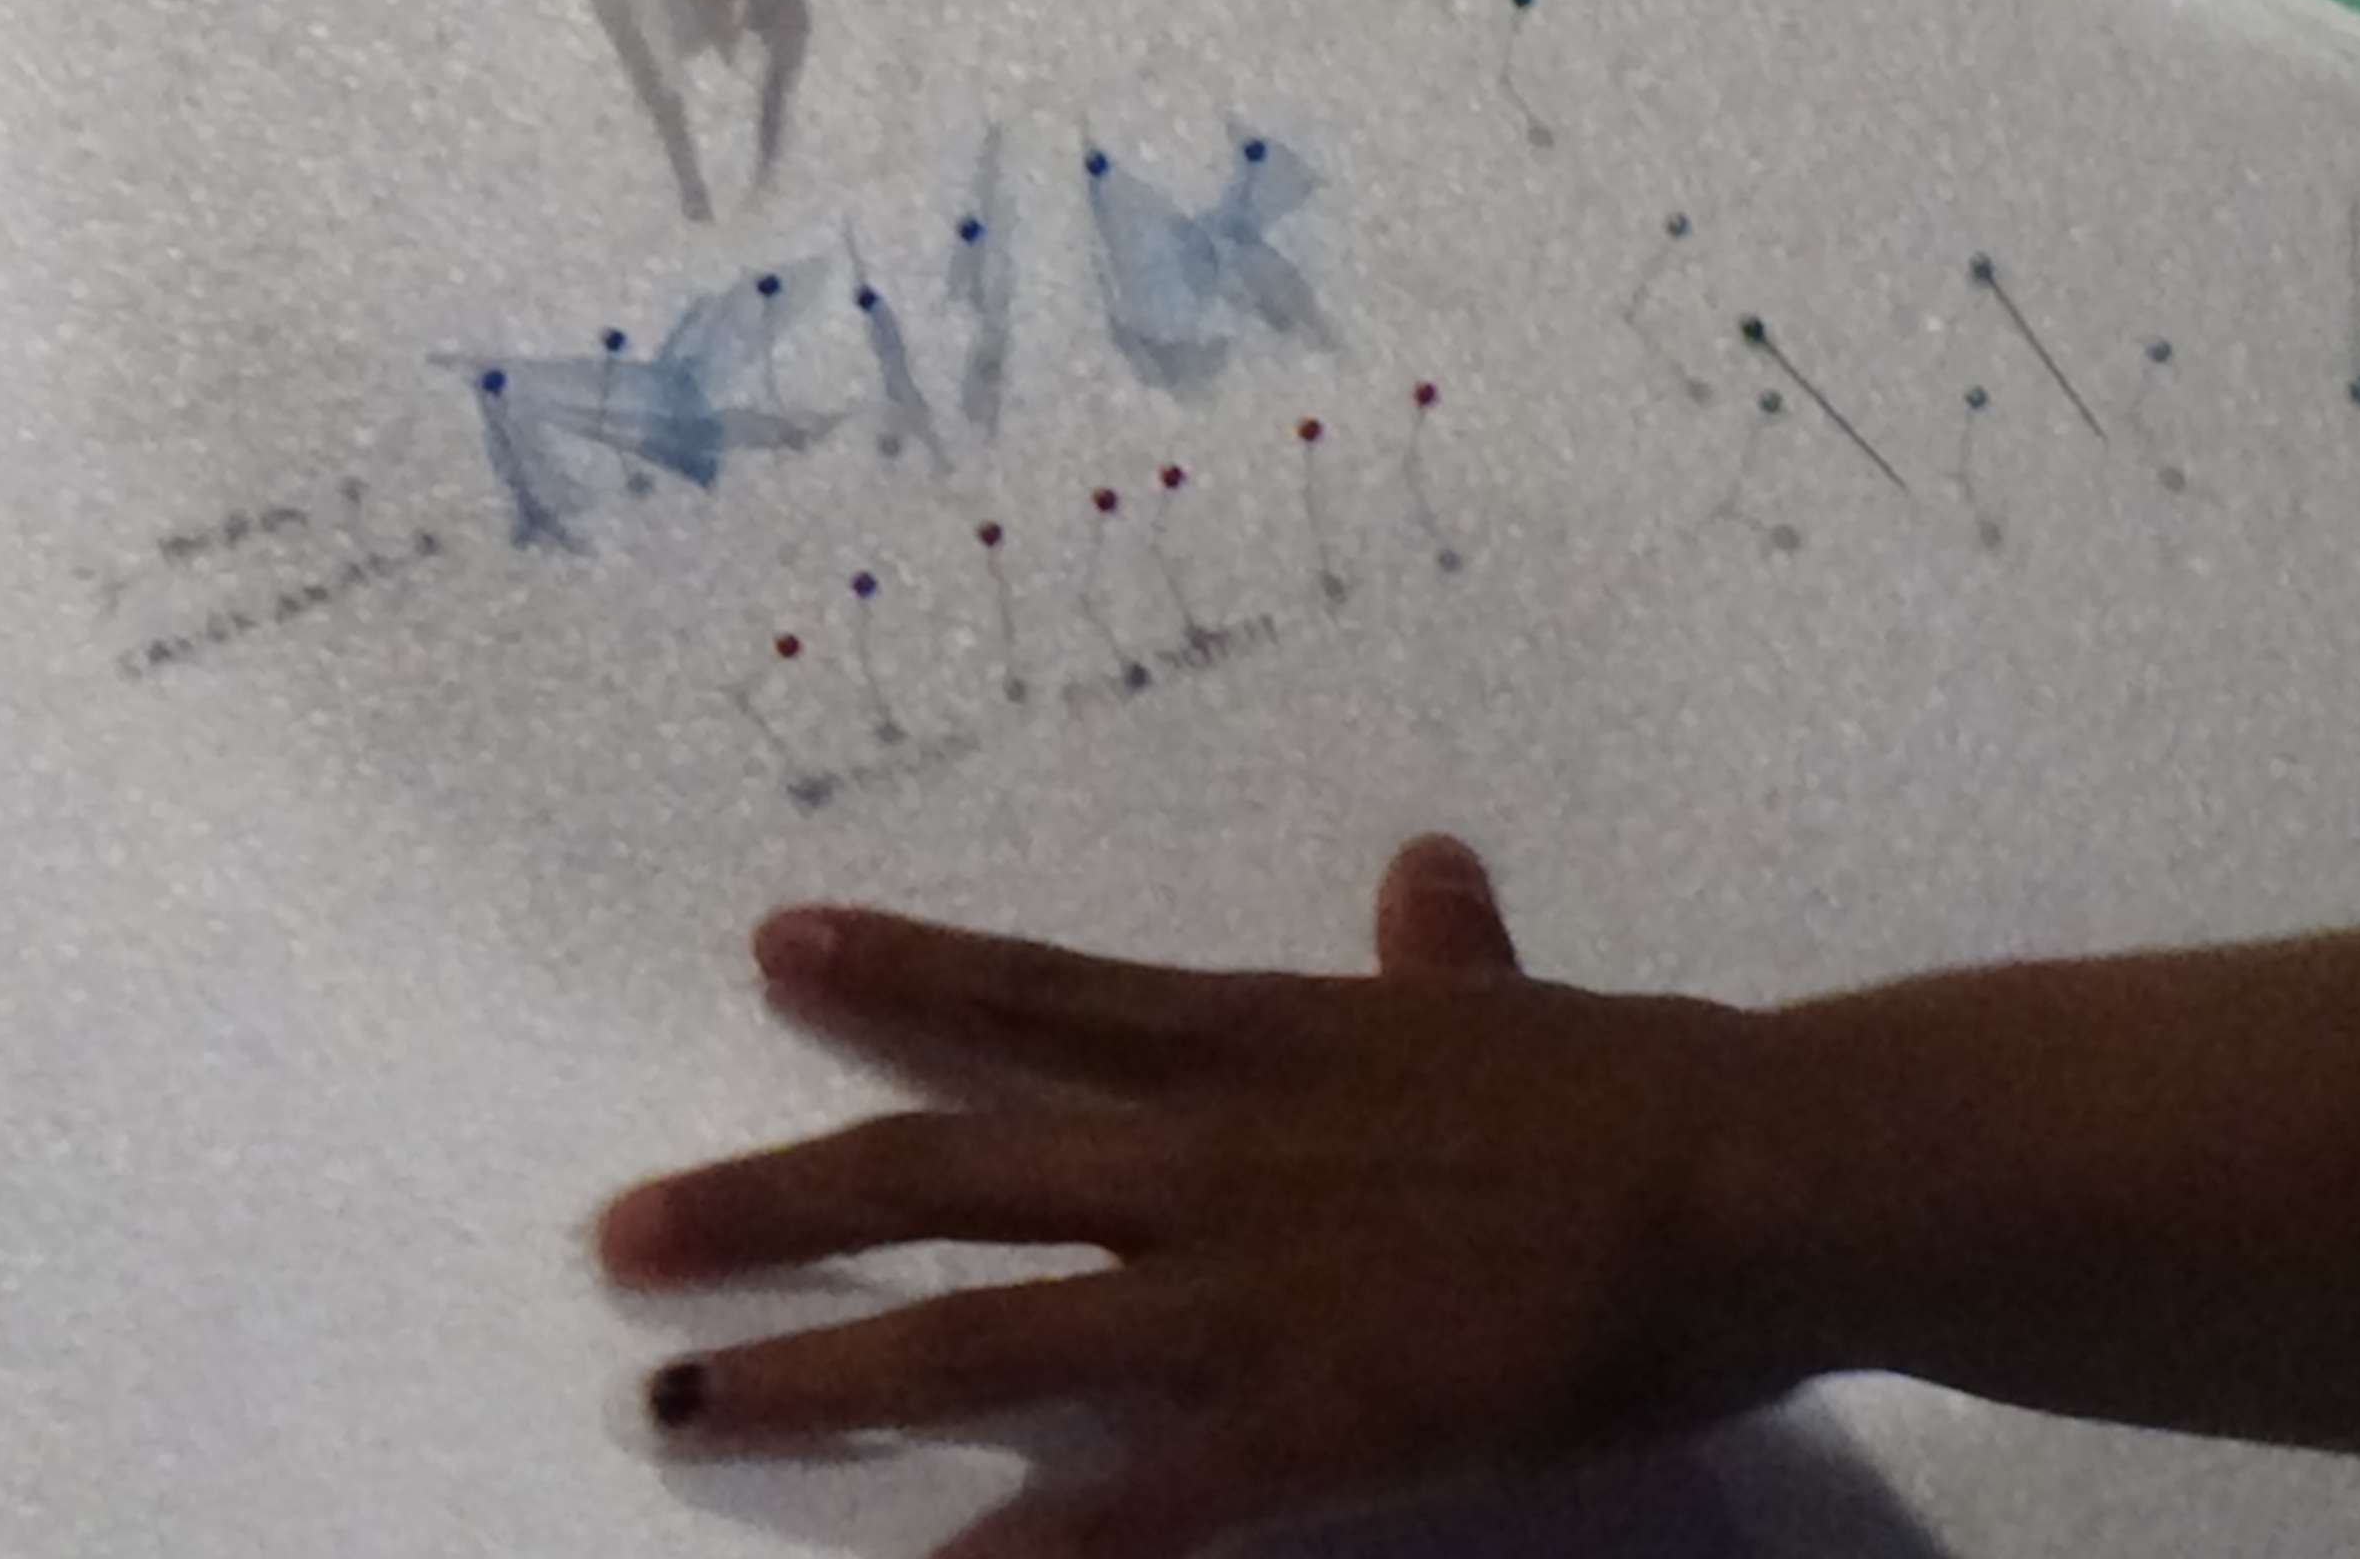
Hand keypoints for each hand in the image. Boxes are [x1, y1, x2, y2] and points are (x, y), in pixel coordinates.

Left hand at [596, 837, 1803, 1558]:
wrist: (1734, 1180)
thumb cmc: (1628, 1083)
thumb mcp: (1506, 1000)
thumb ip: (1439, 948)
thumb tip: (1426, 870)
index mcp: (1256, 1040)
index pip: (1037, 998)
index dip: (900, 973)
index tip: (774, 947)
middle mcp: (1204, 1157)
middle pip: (943, 1173)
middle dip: (772, 1207)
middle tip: (625, 1240)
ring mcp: (1238, 1296)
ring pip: (982, 1335)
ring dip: (820, 1370)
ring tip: (680, 1396)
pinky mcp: (1304, 1425)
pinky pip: (1126, 1509)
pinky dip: (1013, 1556)